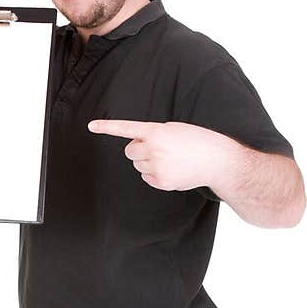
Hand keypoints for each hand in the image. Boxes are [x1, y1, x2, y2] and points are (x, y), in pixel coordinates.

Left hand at [87, 118, 228, 193]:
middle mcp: (153, 149)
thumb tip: (137, 147)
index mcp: (156, 132)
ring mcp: (156, 167)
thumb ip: (152, 134)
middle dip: (138, 149)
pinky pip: (146, 177)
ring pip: (138, 165)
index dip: (107, 127)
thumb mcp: (173, 129)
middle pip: (129, 150)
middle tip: (157, 148)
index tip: (91, 126)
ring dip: (147, 161)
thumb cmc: (196, 141)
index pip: (126, 128)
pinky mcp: (160, 182)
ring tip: (169, 158)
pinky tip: (171, 169)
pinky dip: (154, 174)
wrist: (215, 160)